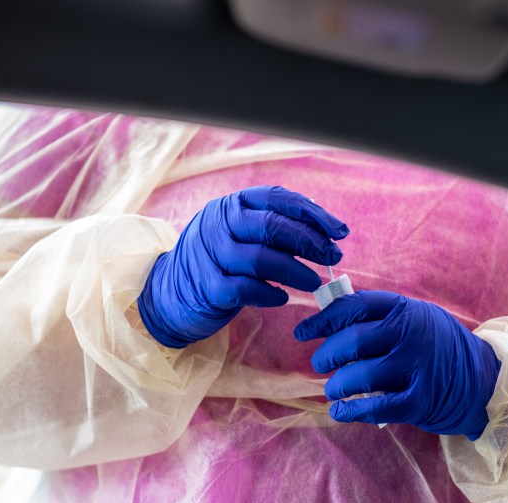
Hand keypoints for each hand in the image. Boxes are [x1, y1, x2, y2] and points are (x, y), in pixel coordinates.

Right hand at [139, 185, 348, 347]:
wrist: (168, 293)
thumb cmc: (218, 262)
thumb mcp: (240, 235)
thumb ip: (274, 229)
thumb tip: (324, 234)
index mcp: (231, 205)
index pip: (277, 198)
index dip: (312, 213)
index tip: (339, 231)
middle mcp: (218, 225)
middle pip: (270, 226)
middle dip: (308, 242)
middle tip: (332, 257)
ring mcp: (210, 256)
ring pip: (260, 259)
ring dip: (294, 271)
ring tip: (315, 282)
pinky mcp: (208, 287)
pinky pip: (245, 289)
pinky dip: (270, 294)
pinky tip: (283, 298)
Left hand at [294, 291, 500, 439]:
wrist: (483, 380)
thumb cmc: (439, 347)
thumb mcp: (417, 318)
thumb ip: (381, 316)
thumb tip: (328, 317)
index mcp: (406, 310)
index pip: (354, 306)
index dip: (323, 318)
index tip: (304, 332)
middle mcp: (411, 335)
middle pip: (352, 341)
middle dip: (327, 354)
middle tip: (319, 364)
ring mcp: (417, 368)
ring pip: (359, 376)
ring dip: (337, 385)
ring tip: (333, 389)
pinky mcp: (420, 401)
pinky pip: (374, 407)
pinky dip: (350, 410)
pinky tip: (340, 410)